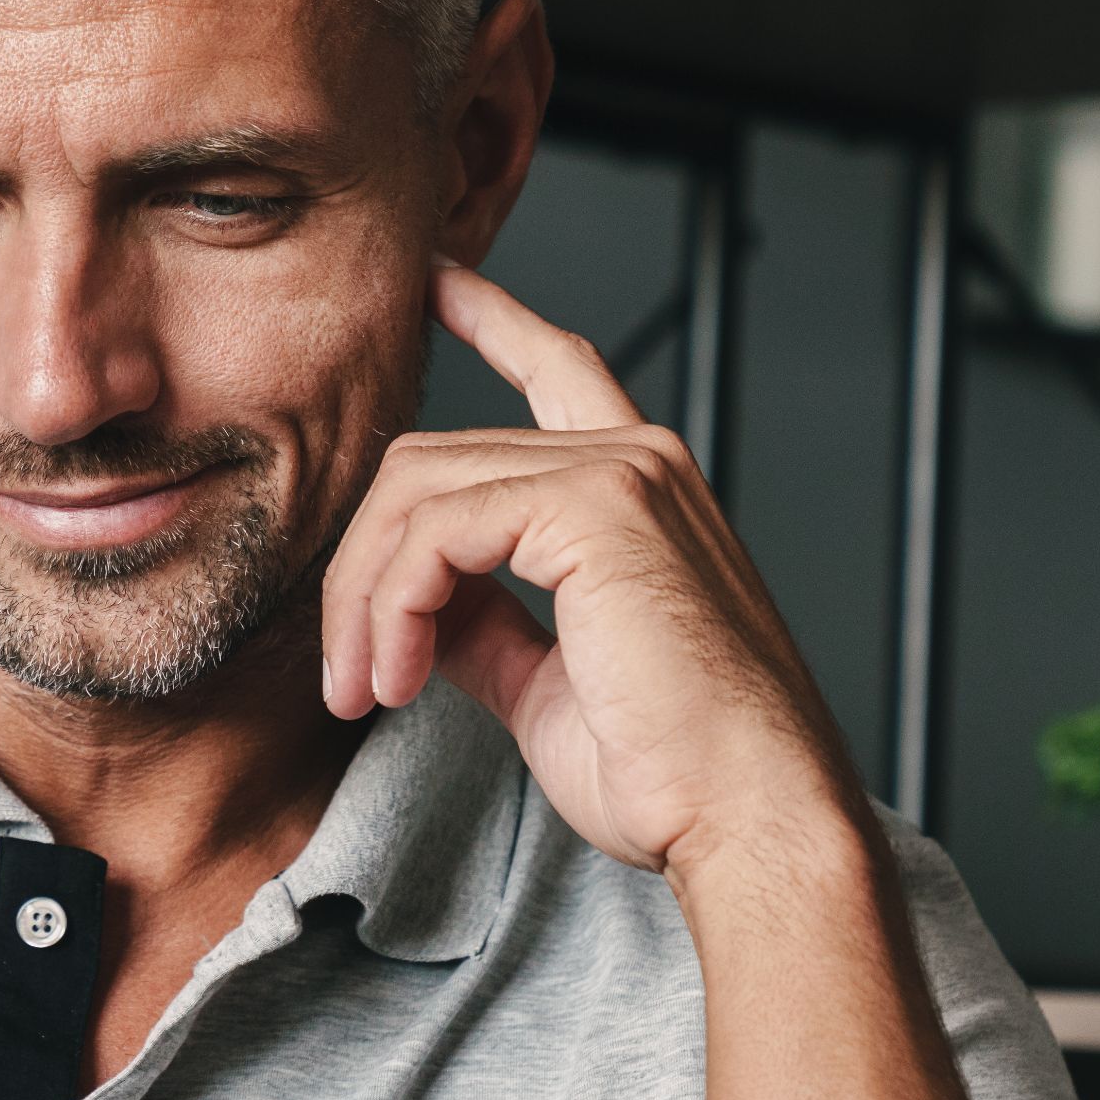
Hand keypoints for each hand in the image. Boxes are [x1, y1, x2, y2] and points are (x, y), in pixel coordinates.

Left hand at [320, 261, 864, 882]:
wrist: (747, 817)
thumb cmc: (672, 774)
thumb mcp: (547, 684)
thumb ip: (485, 626)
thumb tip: (420, 611)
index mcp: (639, 490)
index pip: (555, 369)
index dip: (490, 318)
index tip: (438, 282)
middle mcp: (634, 459)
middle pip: (432, 461)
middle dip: (363, 572)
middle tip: (352, 679)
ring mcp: (619, 472)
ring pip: (417, 491)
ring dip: (365, 601)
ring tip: (369, 689)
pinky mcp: (594, 507)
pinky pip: (434, 532)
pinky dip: (390, 606)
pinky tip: (399, 674)